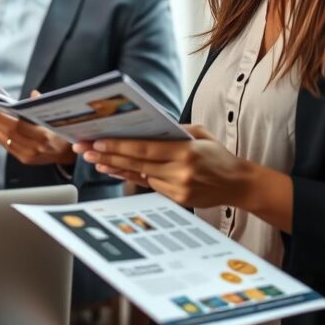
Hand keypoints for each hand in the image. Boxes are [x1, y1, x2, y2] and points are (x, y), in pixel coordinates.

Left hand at [0, 97, 75, 166]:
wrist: (67, 153)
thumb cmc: (62, 132)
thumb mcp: (58, 118)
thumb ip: (44, 106)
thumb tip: (33, 93)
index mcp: (45, 136)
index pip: (18, 126)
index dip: (2, 117)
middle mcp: (36, 148)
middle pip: (9, 134)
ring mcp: (29, 156)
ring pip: (6, 141)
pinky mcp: (25, 160)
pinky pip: (8, 147)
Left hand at [72, 125, 256, 207]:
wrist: (238, 184)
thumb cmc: (217, 154)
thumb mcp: (199, 133)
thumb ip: (174, 130)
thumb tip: (146, 125)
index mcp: (186, 151)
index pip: (145, 148)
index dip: (119, 146)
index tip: (99, 141)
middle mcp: (180, 171)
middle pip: (137, 163)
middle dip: (108, 155)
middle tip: (86, 150)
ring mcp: (178, 188)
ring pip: (139, 175)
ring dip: (114, 167)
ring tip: (94, 160)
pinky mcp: (177, 200)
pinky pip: (148, 185)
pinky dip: (130, 176)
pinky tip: (114, 169)